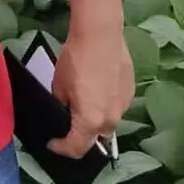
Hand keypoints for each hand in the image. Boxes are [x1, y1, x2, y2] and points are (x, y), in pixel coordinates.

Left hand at [48, 28, 135, 157]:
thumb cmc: (76, 59)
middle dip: (80, 134)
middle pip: (95, 137)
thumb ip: (63, 106)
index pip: (76, 148)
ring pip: (107, 122)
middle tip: (68, 121)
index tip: (53, 143)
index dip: (61, 149)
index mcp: (91, 122)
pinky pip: (116, 107)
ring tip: (83, 101)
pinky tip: (97, 88)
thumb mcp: (59, 86)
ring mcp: (124, 106)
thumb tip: (66, 111)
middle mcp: (111, 120)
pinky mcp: (131, 92)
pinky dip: (106, 104)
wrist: (100, 34)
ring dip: (95, 119)